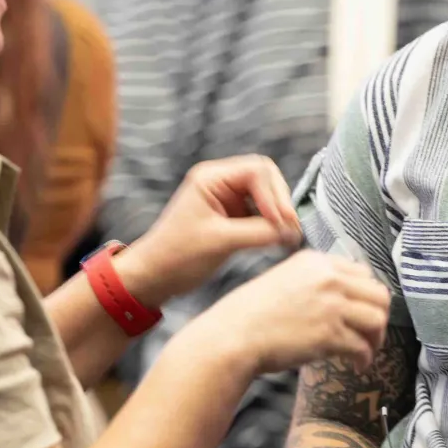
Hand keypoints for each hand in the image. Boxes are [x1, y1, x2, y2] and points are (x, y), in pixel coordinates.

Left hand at [117, 156, 302, 305]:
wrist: (154, 276)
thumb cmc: (177, 256)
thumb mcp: (221, 242)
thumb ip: (259, 233)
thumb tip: (292, 231)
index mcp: (211, 178)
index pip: (257, 171)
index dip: (275, 195)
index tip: (282, 223)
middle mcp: (220, 182)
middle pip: (265, 178)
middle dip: (280, 202)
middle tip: (290, 229)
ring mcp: (226, 198)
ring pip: (266, 194)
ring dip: (278, 212)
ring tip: (287, 236)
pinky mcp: (231, 216)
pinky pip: (260, 211)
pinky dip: (271, 223)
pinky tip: (277, 238)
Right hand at [193, 250, 390, 374]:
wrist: (232, 336)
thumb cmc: (248, 314)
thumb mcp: (282, 280)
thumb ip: (311, 282)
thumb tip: (337, 300)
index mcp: (315, 261)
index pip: (362, 272)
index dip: (366, 295)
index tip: (362, 310)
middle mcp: (327, 278)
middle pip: (378, 293)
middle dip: (378, 316)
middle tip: (371, 334)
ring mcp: (330, 305)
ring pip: (377, 319)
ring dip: (376, 338)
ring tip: (366, 350)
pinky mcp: (329, 334)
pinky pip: (362, 347)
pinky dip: (364, 359)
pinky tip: (356, 365)